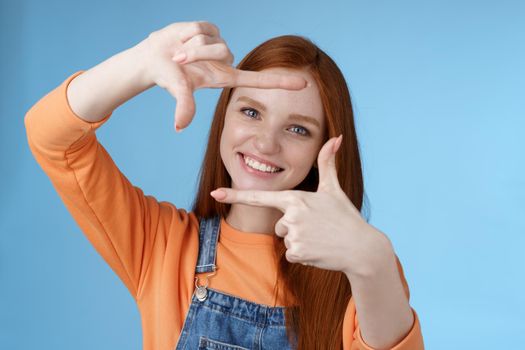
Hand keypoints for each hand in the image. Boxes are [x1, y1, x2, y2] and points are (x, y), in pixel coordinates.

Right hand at [141, 21, 307, 131]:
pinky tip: (181, 39)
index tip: (304, 84)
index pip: (259, 81)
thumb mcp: (178, 91)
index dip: (280, 83)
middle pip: (220, 51)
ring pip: (210, 39)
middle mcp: (225, 61)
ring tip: (178, 52)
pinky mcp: (210, 29)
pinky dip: (186, 33)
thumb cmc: (168, 77)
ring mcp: (219, 44)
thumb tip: (179, 126)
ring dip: (189, 46)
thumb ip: (183, 106)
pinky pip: (202, 27)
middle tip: (178, 60)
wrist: (153, 59)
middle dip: (196, 54)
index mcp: (225, 77)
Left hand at [210, 136, 390, 277]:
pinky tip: (319, 250)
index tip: (215, 193)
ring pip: (285, 240)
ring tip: (320, 238)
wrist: (361, 248)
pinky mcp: (297, 253)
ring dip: (300, 242)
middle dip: (294, 228)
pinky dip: (304, 255)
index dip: (235, 194)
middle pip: (279, 225)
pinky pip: (291, 255)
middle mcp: (290, 215)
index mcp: (295, 198)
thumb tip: (336, 137)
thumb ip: (327, 163)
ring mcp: (293, 235)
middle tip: (317, 227)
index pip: (259, 196)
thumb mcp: (334, 189)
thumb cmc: (346, 217)